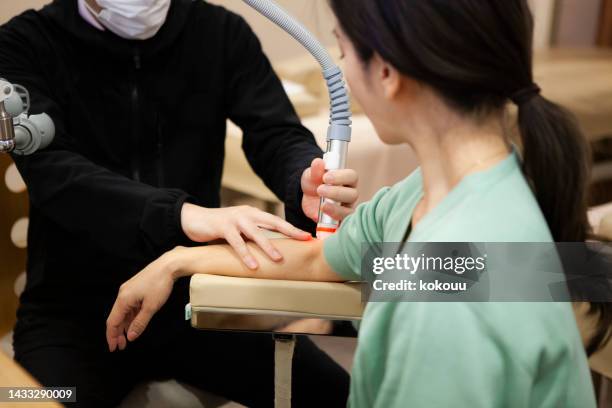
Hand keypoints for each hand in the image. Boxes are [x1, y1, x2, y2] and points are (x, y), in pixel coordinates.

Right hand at [106, 250, 181, 351]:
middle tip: (121, 346)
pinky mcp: (135, 288)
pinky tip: (133, 324)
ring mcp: (129, 291)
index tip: (113, 348)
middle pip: (116, 318)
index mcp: (123, 300)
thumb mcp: (151, 307)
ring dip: (124, 325)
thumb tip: (131, 336)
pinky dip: (130, 317)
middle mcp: (122, 295)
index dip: (111, 336)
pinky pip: (129, 306)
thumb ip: (140, 323)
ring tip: (127, 338)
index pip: (112, 322)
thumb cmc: (159, 285)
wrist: (168, 265)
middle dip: (117, 333)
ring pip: (123, 312)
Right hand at [181, 204, 310, 268]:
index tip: (308, 237)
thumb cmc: (220, 227)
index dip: (292, 228)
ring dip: (268, 246)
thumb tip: (272, 251)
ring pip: (256, 233)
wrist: (195, 218)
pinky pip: (237, 242)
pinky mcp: (223, 227)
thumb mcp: (240, 229)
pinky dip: (245, 255)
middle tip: (304, 240)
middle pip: (273, 222)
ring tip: (279, 259)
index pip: (277, 220)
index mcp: (254, 213)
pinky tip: (253, 266)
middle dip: (290, 231)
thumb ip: (254, 235)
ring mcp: (236, 219)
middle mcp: (248, 213)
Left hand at [301, 158, 358, 221]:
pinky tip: (324, 218)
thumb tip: (318, 162)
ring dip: (336, 208)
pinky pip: (343, 225)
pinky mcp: (340, 221)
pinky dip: (335, 222)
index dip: (341, 177)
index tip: (325, 177)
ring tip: (322, 205)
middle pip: (352, 194)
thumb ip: (315, 170)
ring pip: (349, 211)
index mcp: (347, 180)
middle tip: (320, 190)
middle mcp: (350, 194)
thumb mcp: (311, 175)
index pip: (352, 176)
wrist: (306, 198)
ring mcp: (346, 209)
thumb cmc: (314, 183)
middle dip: (336, 192)